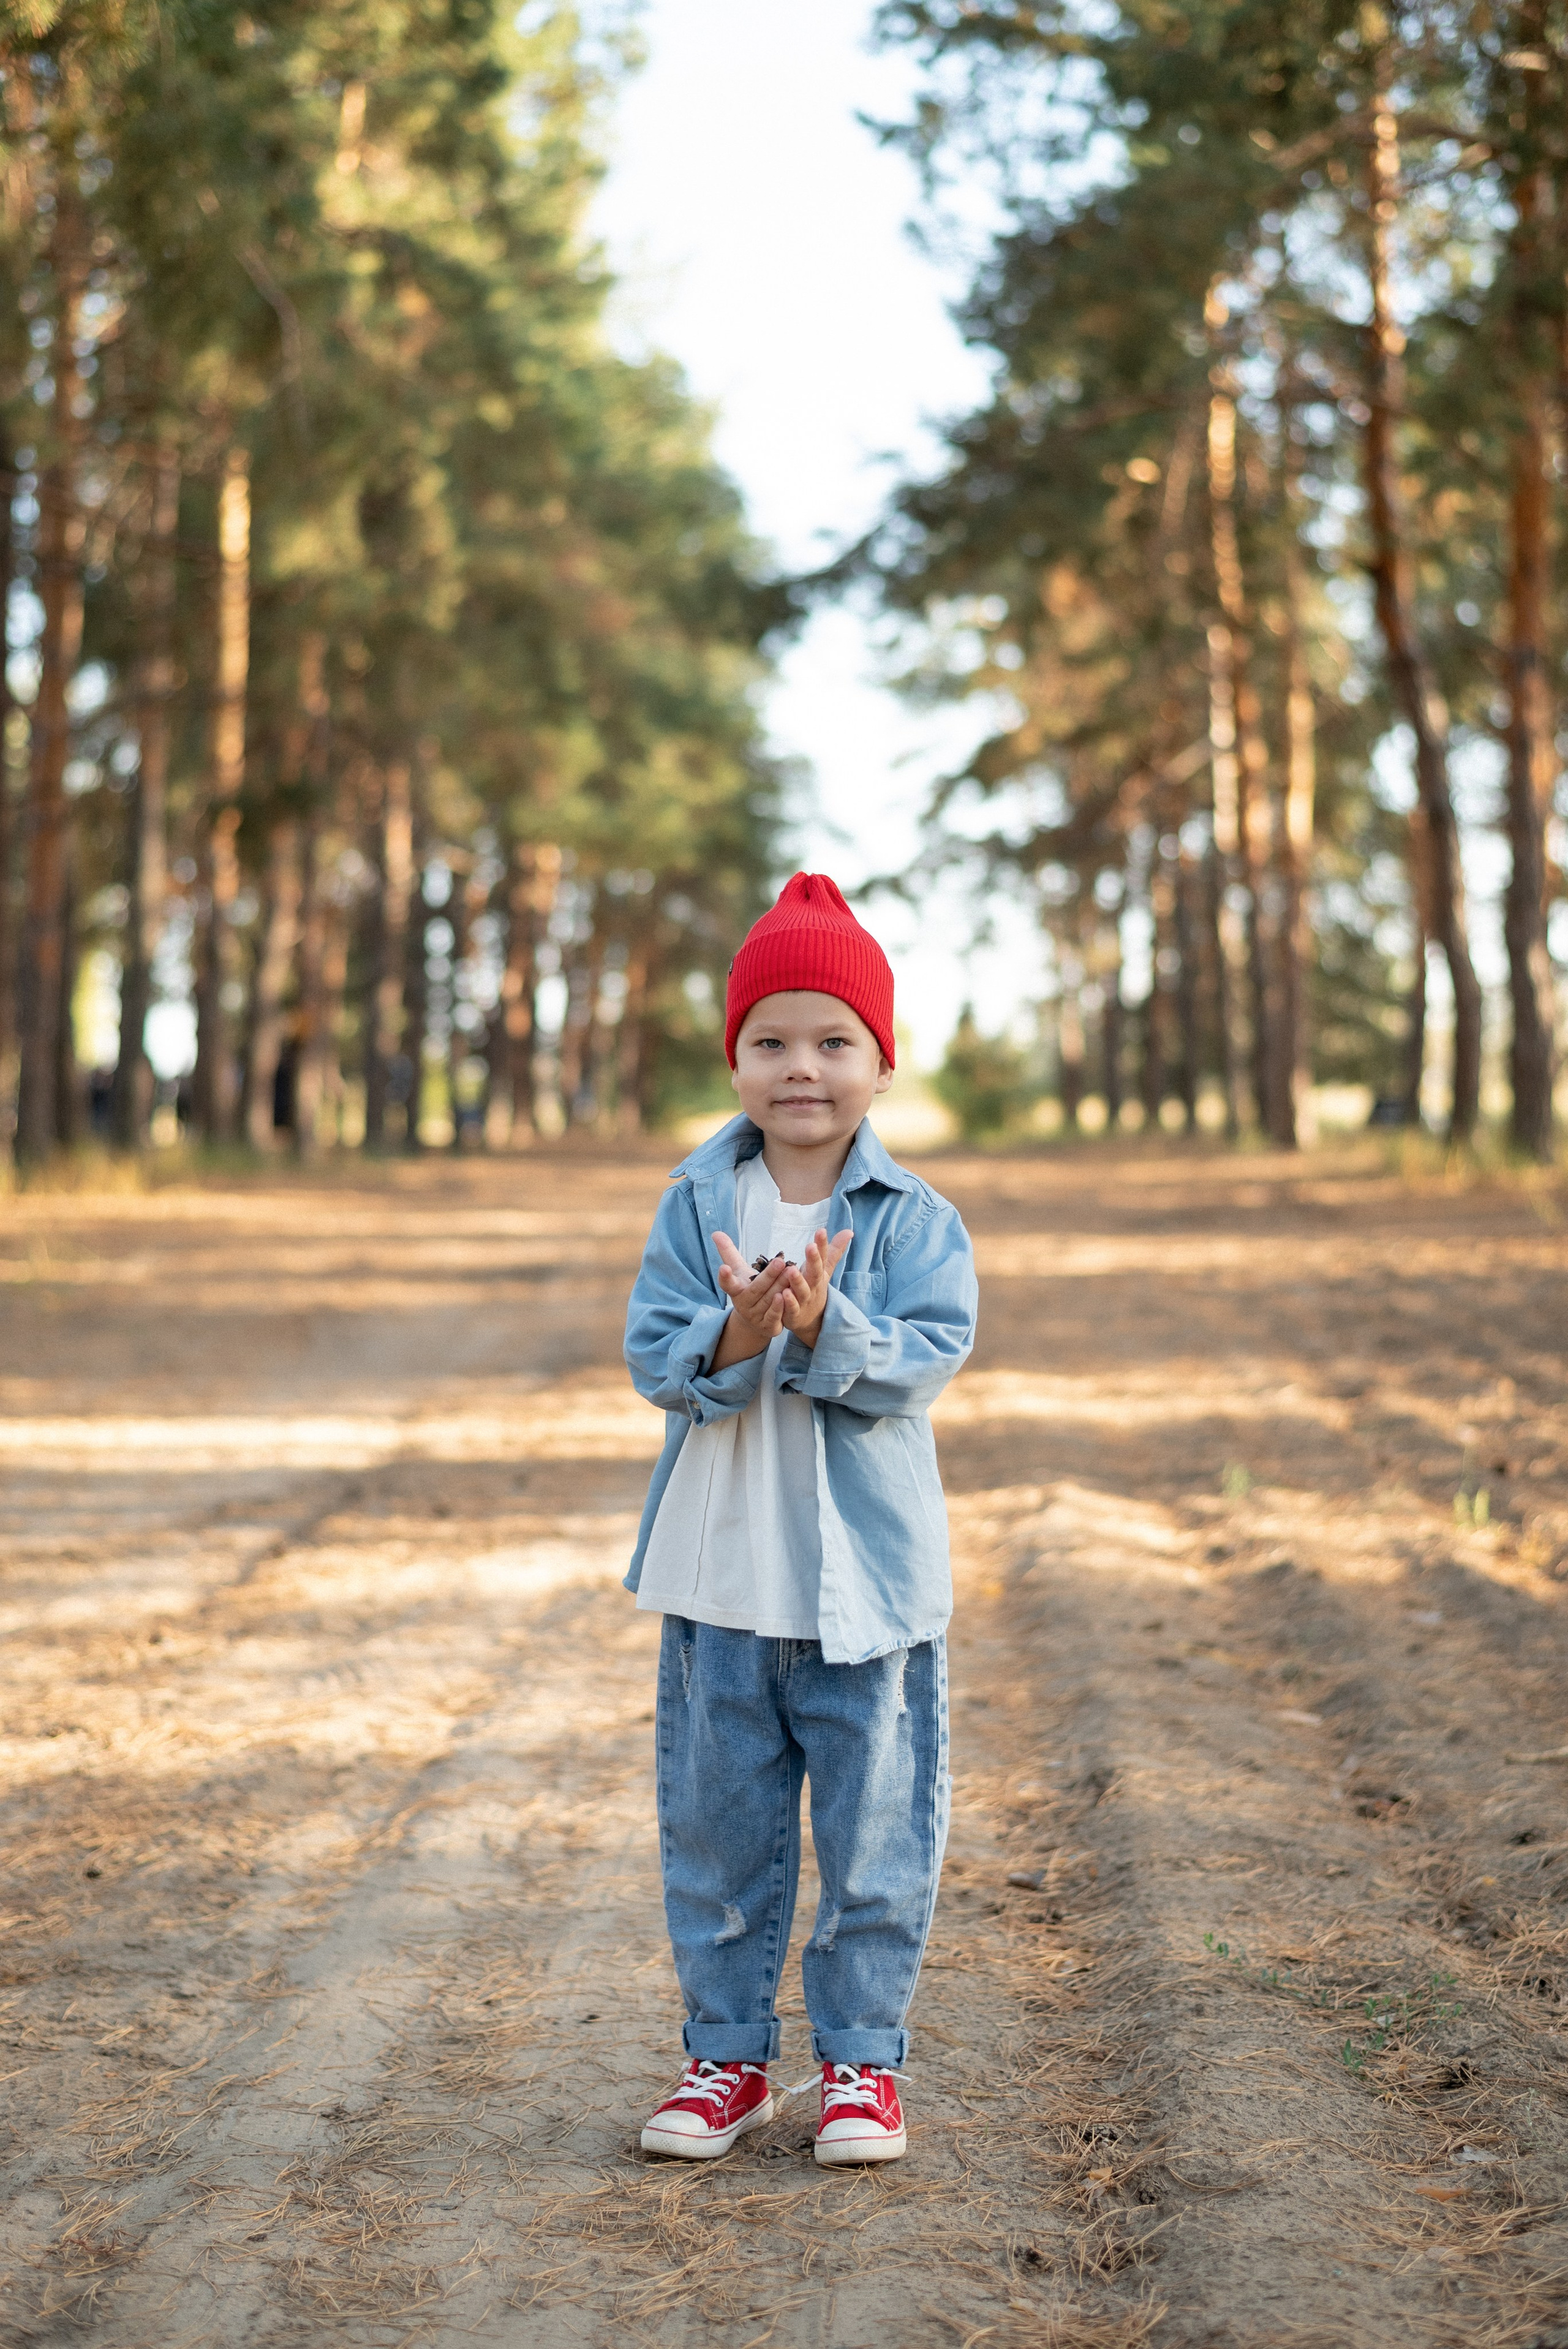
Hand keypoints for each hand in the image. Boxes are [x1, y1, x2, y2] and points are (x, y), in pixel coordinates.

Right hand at [708, 1231, 794, 1368]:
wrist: (755, 1321)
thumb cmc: (748, 1289)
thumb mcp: (738, 1271)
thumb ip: (728, 1252)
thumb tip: (715, 1233)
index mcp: (736, 1291)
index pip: (728, 1284)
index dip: (725, 1277)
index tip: (723, 1268)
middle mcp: (744, 1305)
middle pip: (756, 1289)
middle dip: (768, 1276)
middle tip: (780, 1262)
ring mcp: (756, 1317)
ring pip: (769, 1300)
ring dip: (780, 1287)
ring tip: (791, 1273)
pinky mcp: (768, 1326)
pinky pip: (775, 1316)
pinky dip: (780, 1307)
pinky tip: (788, 1295)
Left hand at [779, 1227, 852, 1349]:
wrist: (812, 1321)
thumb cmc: (815, 1288)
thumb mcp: (825, 1270)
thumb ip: (833, 1251)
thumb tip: (849, 1231)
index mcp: (819, 1273)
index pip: (823, 1257)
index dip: (823, 1244)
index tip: (821, 1231)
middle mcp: (813, 1285)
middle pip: (815, 1272)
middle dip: (814, 1260)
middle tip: (810, 1246)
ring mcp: (805, 1300)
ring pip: (802, 1290)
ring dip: (798, 1281)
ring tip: (792, 1270)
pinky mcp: (794, 1313)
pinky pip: (792, 1307)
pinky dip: (788, 1302)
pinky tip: (783, 1293)